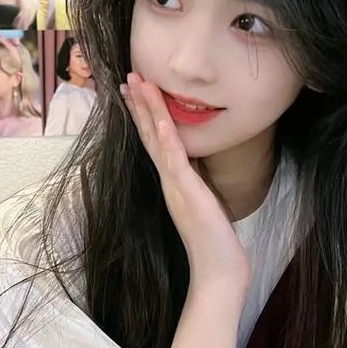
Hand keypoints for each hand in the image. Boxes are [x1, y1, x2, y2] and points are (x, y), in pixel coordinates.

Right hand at [121, 73, 249, 292]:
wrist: (217, 271)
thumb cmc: (214, 242)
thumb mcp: (205, 202)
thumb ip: (196, 184)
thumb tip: (196, 169)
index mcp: (173, 181)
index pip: (155, 141)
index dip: (145, 114)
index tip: (135, 90)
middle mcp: (169, 180)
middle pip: (150, 134)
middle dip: (140, 104)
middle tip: (129, 76)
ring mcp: (176, 185)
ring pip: (157, 140)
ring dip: (147, 111)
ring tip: (137, 84)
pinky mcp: (188, 193)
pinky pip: (175, 161)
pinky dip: (167, 139)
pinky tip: (160, 120)